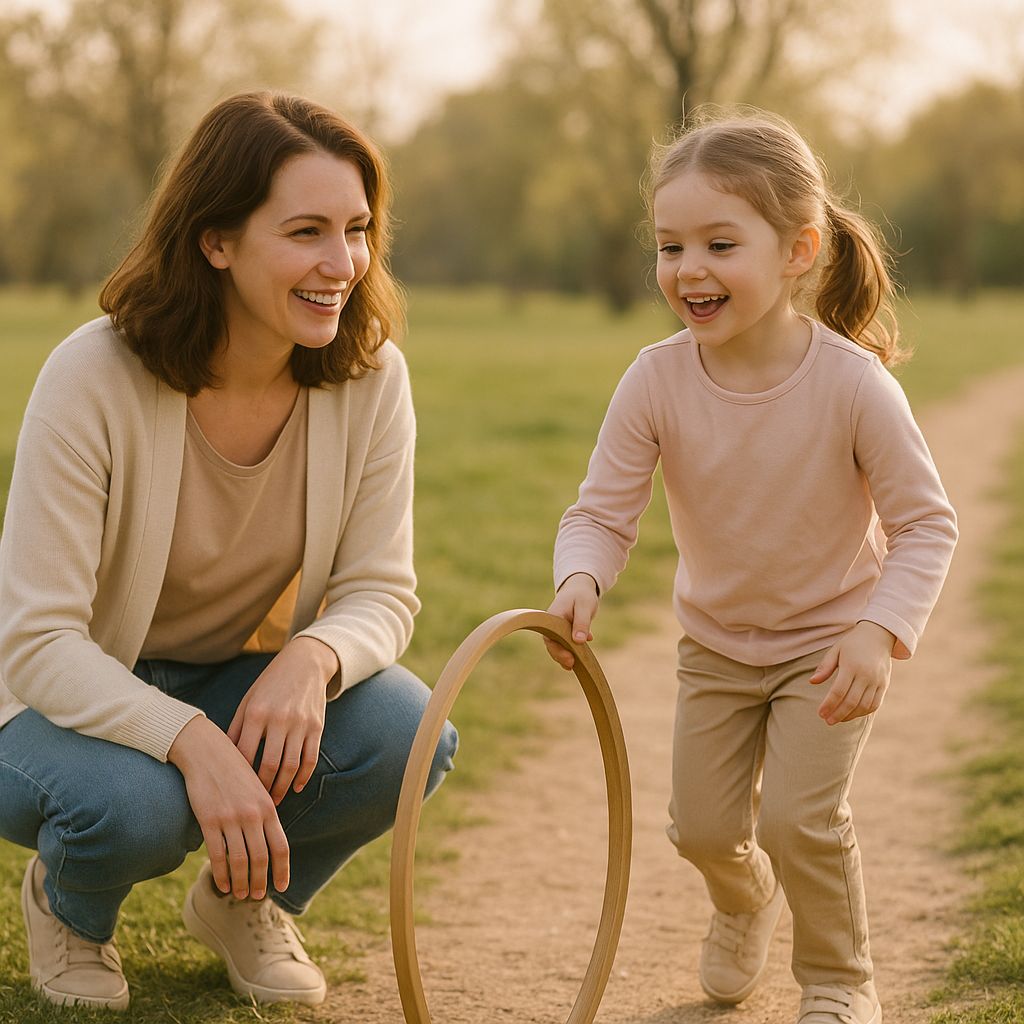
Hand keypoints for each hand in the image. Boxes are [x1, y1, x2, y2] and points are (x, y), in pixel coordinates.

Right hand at [168, 716, 288, 899]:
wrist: (207, 750)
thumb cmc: (233, 769)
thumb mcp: (256, 788)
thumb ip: (264, 812)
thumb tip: (268, 840)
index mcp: (268, 806)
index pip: (281, 846)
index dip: (282, 870)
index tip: (282, 886)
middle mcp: (252, 814)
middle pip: (260, 858)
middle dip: (260, 881)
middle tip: (257, 896)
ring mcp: (231, 818)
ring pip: (239, 861)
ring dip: (240, 882)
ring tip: (240, 894)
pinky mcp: (209, 820)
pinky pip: (217, 854)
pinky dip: (220, 873)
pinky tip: (221, 883)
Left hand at [227, 637, 337, 804]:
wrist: (305, 662)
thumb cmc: (270, 683)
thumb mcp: (249, 700)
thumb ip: (237, 728)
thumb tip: (225, 759)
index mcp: (257, 713)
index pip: (246, 754)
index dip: (240, 777)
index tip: (235, 792)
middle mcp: (279, 719)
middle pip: (270, 765)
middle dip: (262, 789)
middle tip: (256, 804)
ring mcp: (300, 723)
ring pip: (291, 766)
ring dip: (282, 788)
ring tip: (274, 801)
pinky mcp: (317, 726)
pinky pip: (310, 758)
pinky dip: (303, 777)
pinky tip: (296, 787)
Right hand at [544, 573, 599, 669]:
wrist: (580, 588)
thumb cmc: (582, 596)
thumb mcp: (584, 607)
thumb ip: (581, 623)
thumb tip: (579, 641)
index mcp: (552, 617)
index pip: (550, 637)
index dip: (557, 650)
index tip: (569, 659)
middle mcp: (551, 624)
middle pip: (552, 644)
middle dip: (561, 656)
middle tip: (571, 665)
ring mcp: (556, 629)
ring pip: (557, 645)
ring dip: (565, 656)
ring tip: (574, 666)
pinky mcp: (563, 632)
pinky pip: (565, 644)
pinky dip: (572, 651)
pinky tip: (581, 658)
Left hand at [809, 621, 895, 725]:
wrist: (879, 636)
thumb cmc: (852, 644)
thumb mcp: (836, 650)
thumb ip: (825, 667)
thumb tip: (812, 682)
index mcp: (852, 666)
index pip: (838, 691)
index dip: (829, 704)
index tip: (820, 713)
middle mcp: (866, 675)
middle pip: (851, 701)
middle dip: (838, 714)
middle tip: (827, 721)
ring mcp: (877, 681)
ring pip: (864, 705)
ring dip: (850, 715)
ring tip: (838, 719)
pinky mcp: (884, 685)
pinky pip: (875, 704)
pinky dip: (863, 712)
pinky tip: (852, 714)